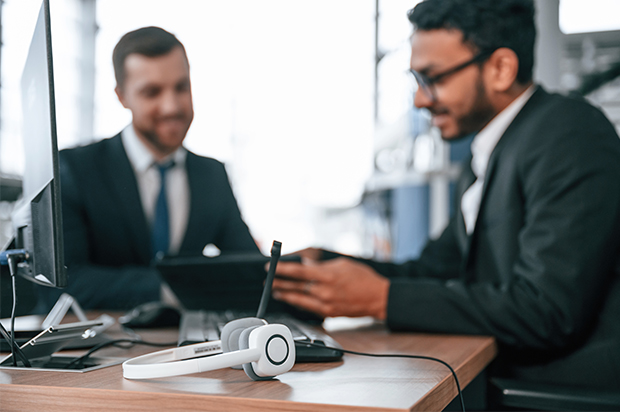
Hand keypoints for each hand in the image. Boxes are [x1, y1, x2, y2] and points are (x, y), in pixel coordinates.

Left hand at [272, 257, 389, 319]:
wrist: (378, 298)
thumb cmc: (362, 278)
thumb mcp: (342, 264)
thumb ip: (321, 266)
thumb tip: (305, 265)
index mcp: (327, 275)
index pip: (298, 271)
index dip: (282, 269)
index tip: (271, 267)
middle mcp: (324, 291)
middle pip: (295, 286)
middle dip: (279, 282)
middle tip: (268, 279)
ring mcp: (325, 304)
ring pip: (298, 299)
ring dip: (284, 294)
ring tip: (275, 290)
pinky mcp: (328, 313)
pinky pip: (308, 307)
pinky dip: (298, 302)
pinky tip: (291, 298)